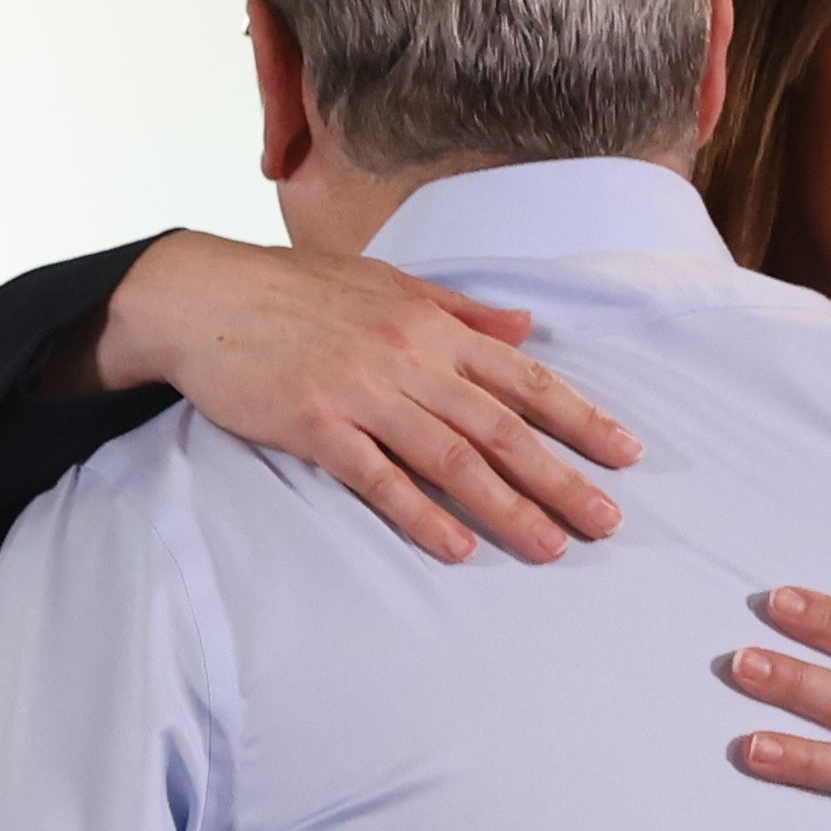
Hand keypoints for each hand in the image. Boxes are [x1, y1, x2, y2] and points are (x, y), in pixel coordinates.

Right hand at [103, 230, 635, 567]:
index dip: (580, 418)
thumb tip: (527, 328)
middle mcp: (409, 357)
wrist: (205, 295)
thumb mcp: (388, 283)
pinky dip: (420, 513)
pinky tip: (456, 547)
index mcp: (432, 324)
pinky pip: (379, 478)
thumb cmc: (297, 290)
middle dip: (561, 478)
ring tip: (551, 547)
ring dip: (506, 506)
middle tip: (606, 523)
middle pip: (501, 427)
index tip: (625, 454)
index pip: (524, 378)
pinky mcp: (316, 425)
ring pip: (452, 458)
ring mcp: (363, 392)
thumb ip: (461, 312)